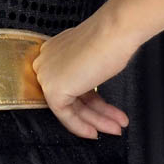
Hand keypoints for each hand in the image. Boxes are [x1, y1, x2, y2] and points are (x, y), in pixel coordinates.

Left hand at [31, 12, 139, 138]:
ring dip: (97, 120)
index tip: (103, 111)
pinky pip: (66, 115)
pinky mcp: (53, 88)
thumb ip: (83, 70)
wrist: (113, 33)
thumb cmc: (109, 39)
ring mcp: (47, 74)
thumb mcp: (92, 57)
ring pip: (71, 106)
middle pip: (72, 96)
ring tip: (117, 127)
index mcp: (53, 50)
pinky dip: (82, 125)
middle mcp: (46, 60)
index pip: (70, 82)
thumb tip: (88, 83)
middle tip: (115, 123)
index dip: (89, 101)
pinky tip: (98, 131)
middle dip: (97, 113)